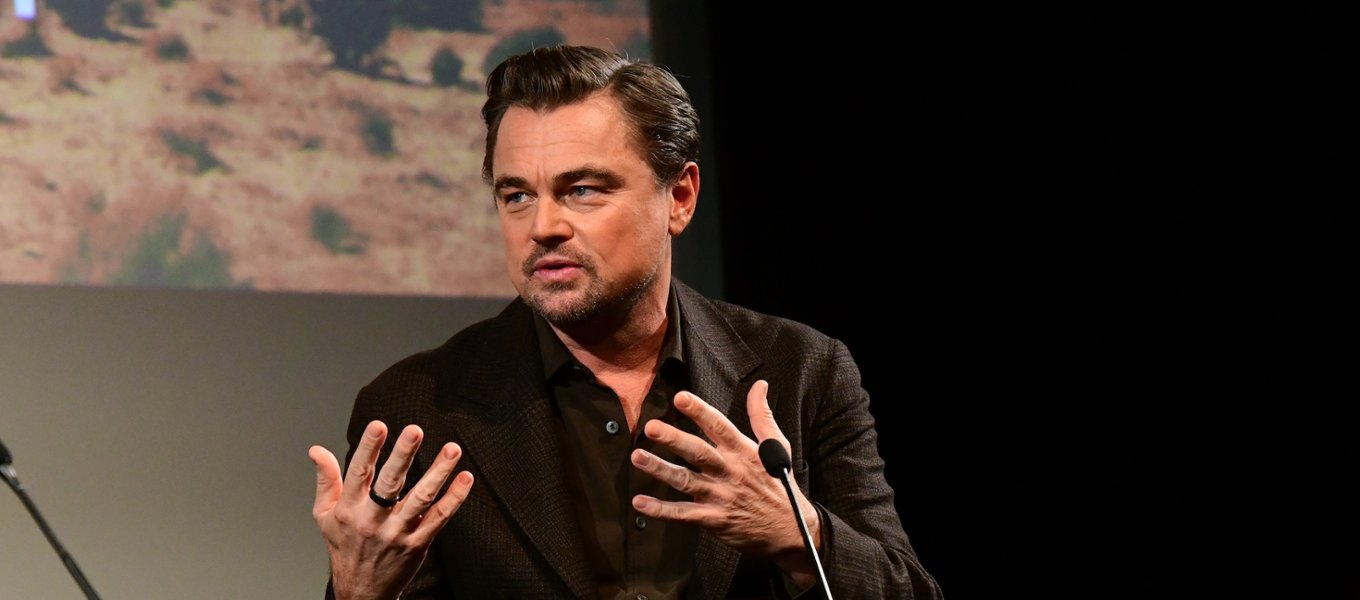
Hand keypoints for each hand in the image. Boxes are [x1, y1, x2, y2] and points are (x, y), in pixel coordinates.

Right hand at [309, 421, 474, 599]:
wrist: (360, 592)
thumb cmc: (344, 547)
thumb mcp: (324, 515)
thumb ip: (325, 480)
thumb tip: (317, 450)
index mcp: (349, 509)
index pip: (358, 473)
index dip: (368, 448)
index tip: (379, 425)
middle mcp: (373, 520)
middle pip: (389, 484)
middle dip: (403, 455)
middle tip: (415, 431)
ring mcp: (397, 533)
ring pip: (421, 499)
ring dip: (438, 473)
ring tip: (452, 449)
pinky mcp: (418, 544)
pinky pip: (439, 518)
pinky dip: (454, 498)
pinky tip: (465, 479)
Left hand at [629, 380, 821, 587]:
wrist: (789, 530)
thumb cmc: (778, 484)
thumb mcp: (777, 447)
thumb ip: (762, 415)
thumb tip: (760, 385)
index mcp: (743, 451)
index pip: (719, 426)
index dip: (700, 411)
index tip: (680, 398)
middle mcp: (729, 471)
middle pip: (698, 452)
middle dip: (673, 438)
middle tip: (650, 427)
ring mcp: (720, 496)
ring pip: (685, 481)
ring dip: (660, 469)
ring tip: (637, 457)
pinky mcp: (714, 519)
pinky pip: (683, 514)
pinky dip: (661, 510)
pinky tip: (640, 503)